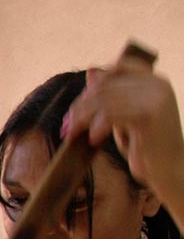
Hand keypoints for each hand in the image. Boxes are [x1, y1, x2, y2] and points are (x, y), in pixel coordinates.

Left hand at [64, 57, 183, 213]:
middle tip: (67, 125)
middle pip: (105, 86)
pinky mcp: (148, 116)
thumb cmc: (146, 145)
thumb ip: (111, 94)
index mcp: (155, 80)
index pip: (117, 68)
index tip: (79, 106)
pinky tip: (94, 140)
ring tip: (74, 134)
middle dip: (80, 106)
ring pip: (103, 100)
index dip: (94, 85)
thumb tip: (90, 70)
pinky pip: (109, 115)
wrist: (170, 170)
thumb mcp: (125, 115)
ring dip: (82, 118)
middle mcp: (158, 85)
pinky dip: (96, 127)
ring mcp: (155, 99)